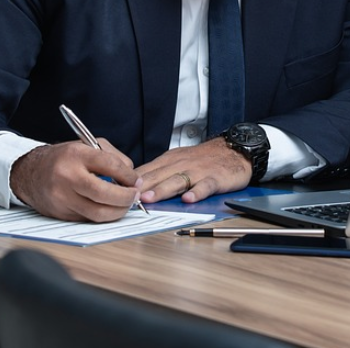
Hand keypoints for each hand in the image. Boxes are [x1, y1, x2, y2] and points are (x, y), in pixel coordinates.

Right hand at [10, 140, 142, 221]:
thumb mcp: (87, 146)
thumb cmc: (63, 159)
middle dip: (125, 197)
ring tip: (125, 205)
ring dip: (117, 211)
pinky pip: (88, 219)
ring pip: (97, 212)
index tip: (136, 181)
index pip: (110, 165)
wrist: (30, 173)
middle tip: (135, 196)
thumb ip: (112, 157)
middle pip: (104, 193)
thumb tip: (132, 177)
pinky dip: (102, 215)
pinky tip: (108, 208)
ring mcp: (62, 198)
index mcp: (76, 155)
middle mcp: (67, 176)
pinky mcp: (60, 214)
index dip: (128, 176)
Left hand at [136, 137, 251, 203]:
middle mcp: (181, 164)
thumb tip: (134, 186)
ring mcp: (197, 171)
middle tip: (126, 197)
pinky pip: (205, 185)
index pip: (146, 171)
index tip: (116, 191)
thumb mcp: (178, 160)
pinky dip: (197, 192)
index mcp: (169, 161)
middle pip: (158, 176)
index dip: (131, 182)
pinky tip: (189, 199)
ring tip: (149, 198)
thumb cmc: (203, 158)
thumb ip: (158, 172)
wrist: (233, 149)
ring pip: (177, 181)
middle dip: (141, 187)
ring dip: (162, 190)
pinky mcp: (214, 178)